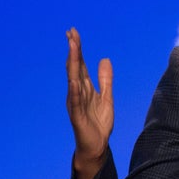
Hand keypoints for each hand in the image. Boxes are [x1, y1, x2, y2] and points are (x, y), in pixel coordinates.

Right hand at [66, 27, 113, 178]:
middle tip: (71, 33)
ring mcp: (76, 103)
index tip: (74, 32)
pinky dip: (74, 90)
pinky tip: (73, 80)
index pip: (79, 64)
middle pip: (74, 68)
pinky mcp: (77, 116)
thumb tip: (104, 59)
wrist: (97, 146)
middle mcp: (77, 92)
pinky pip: (75, 101)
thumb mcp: (107, 97)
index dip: (77, 49)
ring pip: (73, 80)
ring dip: (72, 64)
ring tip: (72, 48)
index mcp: (84, 88)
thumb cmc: (98, 123)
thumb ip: (105, 79)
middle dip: (73, 50)